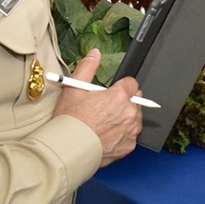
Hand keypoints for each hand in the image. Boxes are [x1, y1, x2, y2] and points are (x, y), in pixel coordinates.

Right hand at [54, 49, 142, 166]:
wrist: (68, 149)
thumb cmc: (70, 120)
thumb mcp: (74, 88)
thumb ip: (87, 67)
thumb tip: (95, 54)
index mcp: (119, 96)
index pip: (132, 83)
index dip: (121, 87)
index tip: (113, 92)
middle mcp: (129, 113)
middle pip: (136, 101)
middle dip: (125, 102)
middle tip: (106, 108)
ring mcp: (131, 131)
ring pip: (135, 119)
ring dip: (125, 119)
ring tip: (105, 123)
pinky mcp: (129, 146)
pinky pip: (131, 137)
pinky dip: (122, 136)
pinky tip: (107, 136)